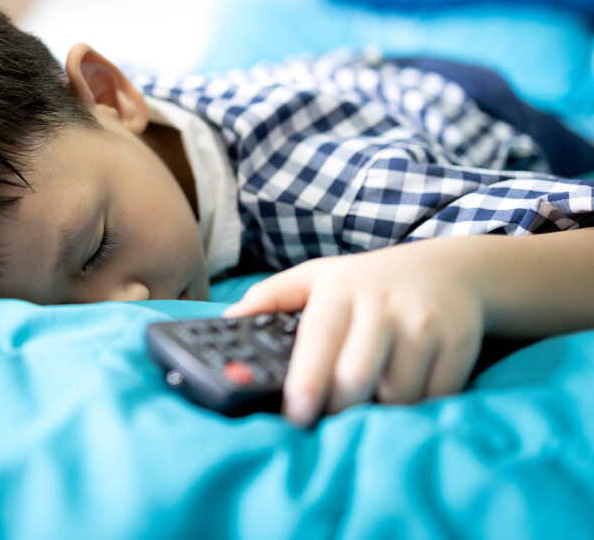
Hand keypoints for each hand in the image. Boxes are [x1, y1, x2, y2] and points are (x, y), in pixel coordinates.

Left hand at [223, 238, 485, 425]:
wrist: (451, 270)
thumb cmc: (369, 281)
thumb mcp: (318, 276)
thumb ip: (271, 296)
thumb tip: (228, 320)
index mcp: (341, 290)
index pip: (319, 341)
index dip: (305, 383)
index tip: (294, 415)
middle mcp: (383, 305)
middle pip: (355, 378)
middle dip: (338, 408)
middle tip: (328, 417)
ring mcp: (424, 324)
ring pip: (396, 394)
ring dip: (379, 409)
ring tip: (369, 398)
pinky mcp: (458, 343)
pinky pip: (434, 396)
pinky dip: (416, 407)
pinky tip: (404, 392)